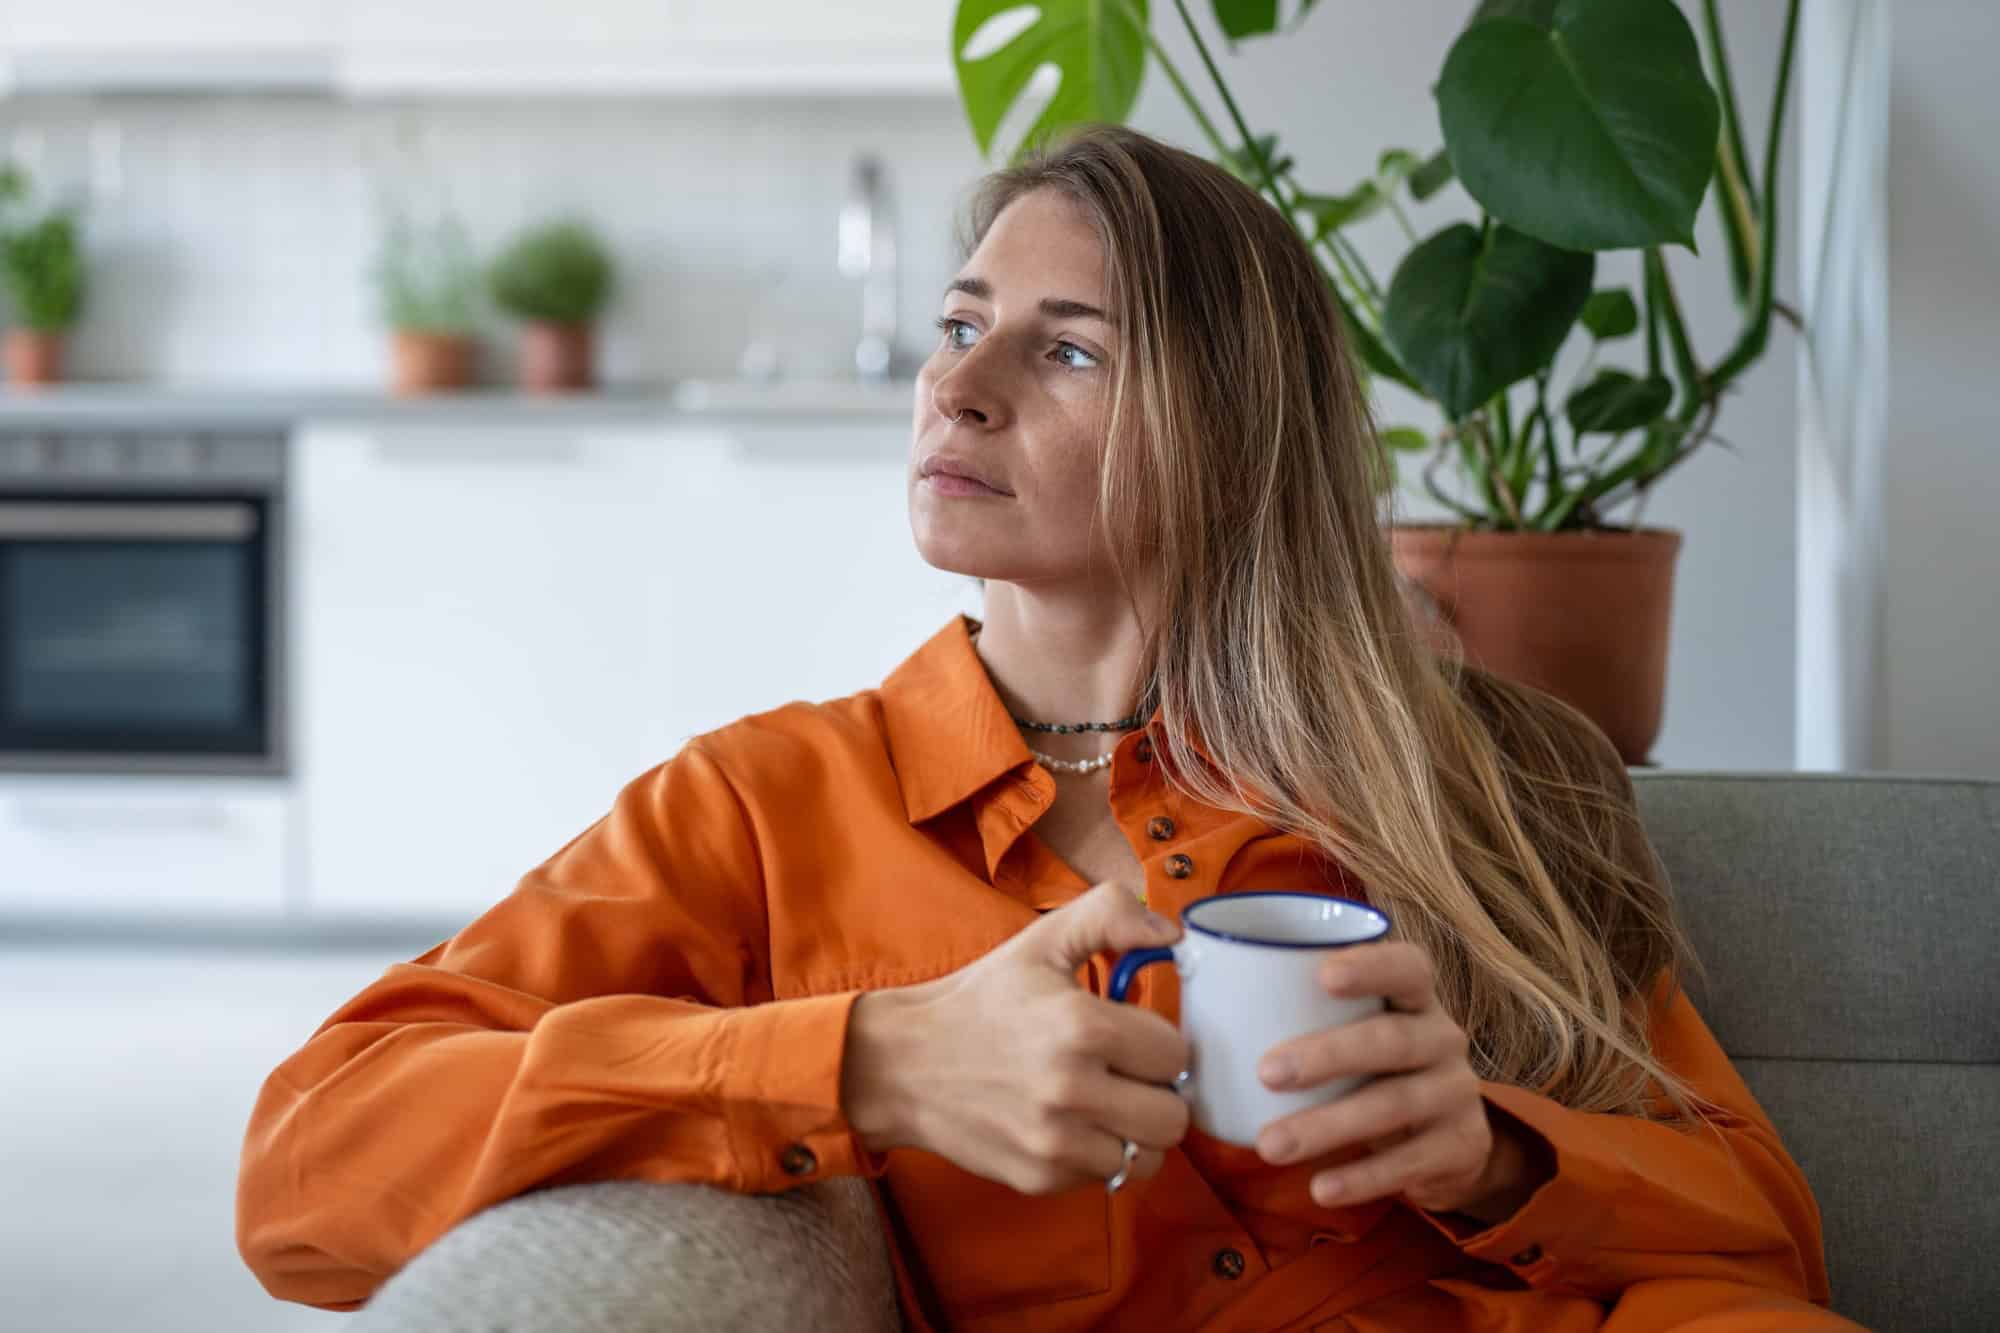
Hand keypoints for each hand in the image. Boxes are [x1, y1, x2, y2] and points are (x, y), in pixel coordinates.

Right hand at [841, 881, 1193, 1195]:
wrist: (904, 1063)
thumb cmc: (982, 1000)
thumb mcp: (1042, 940)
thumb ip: (1111, 915)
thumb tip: (1173, 934)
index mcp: (1082, 1026)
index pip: (1176, 1055)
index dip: (1157, 1042)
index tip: (1129, 1037)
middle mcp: (1072, 1090)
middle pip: (1173, 1116)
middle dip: (1156, 1092)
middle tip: (1125, 1075)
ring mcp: (1055, 1142)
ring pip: (1150, 1158)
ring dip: (1135, 1133)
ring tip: (1104, 1104)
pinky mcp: (1040, 1177)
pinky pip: (1107, 1179)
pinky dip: (1099, 1155)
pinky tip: (1070, 1125)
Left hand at [1250, 940, 1550, 1221]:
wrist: (1449, 1141)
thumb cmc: (1373, 1070)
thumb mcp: (1355, 1034)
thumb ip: (1299, 1011)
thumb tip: (1195, 984)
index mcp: (1414, 998)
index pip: (1408, 966)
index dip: (1371, 966)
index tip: (1322, 974)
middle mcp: (1443, 1037)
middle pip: (1391, 1039)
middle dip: (1327, 1055)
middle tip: (1266, 1072)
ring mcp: (1456, 1092)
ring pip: (1393, 1104)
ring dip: (1328, 1126)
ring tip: (1270, 1145)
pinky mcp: (1460, 1146)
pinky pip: (1409, 1162)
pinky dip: (1362, 1177)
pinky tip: (1320, 1188)